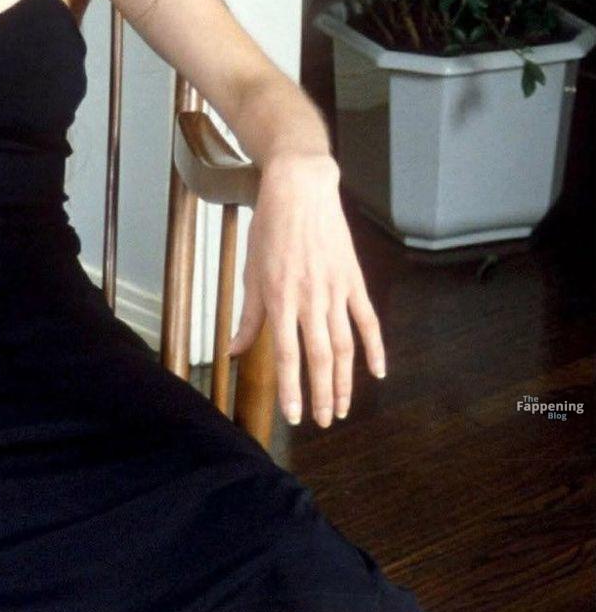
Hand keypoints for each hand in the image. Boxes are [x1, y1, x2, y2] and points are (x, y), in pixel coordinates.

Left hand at [226, 152, 386, 425]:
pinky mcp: (353, 280)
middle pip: (320, 358)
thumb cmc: (270, 230)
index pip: (288, 357)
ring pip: (344, 346)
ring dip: (344, 381)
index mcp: (280, 300)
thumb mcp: (251, 274)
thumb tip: (233, 351)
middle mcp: (310, 300)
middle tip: (322, 421)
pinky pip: (367, 320)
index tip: (293, 417)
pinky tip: (377, 372)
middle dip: (321, 395)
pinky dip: (375, 347)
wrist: (300, 190)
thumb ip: (248, 318)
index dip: (292, 389)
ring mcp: (335, 291)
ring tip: (342, 407)